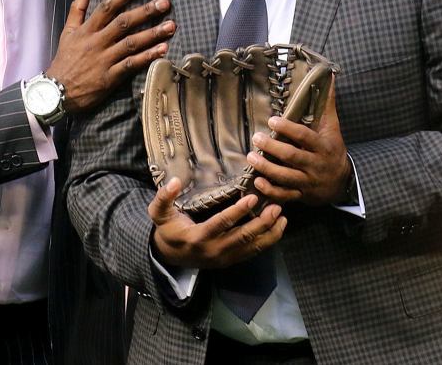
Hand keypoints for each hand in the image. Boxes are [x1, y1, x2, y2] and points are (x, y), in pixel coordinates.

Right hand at [47, 0, 174, 111]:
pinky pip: (131, 65)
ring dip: (152, 33)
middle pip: (123, 23)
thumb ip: (78, 7)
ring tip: (171, 25)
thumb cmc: (64, 59)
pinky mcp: (110, 77)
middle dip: (146, 11)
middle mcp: (96, 42)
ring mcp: (104, 60)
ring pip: (131, 43)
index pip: (108, 6)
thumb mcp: (68, 31)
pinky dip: (147, 57)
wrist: (56, 92)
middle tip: (165, 2)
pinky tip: (163, 50)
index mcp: (87, 30)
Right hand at [149, 178, 286, 268]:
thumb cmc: (167, 229)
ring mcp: (224, 258)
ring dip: (269, 233)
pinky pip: (253, 252)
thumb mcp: (158, 212)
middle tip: (276, 207)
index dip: (237, 211)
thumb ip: (163, 197)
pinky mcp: (231, 261)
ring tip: (282, 216)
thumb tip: (174, 181)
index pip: (221, 224)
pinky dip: (268, 241)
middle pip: (242, 237)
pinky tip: (279, 228)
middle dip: (261, 223)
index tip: (252, 197)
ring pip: (252, 247)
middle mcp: (214, 250)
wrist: (168, 256)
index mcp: (197, 237)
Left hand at [247, 76, 350, 205]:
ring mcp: (307, 182)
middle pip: (292, 157)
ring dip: (266, 168)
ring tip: (250, 157)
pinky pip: (284, 195)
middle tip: (256, 137)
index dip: (288, 128)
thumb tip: (328, 75)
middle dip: (272, 148)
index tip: (272, 120)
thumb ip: (326, 103)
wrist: (342, 182)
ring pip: (285, 177)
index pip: (305, 136)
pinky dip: (270, 190)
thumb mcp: (332, 126)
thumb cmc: (332, 148)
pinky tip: (257, 181)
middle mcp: (316, 165)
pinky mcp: (300, 195)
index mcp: (323, 146)